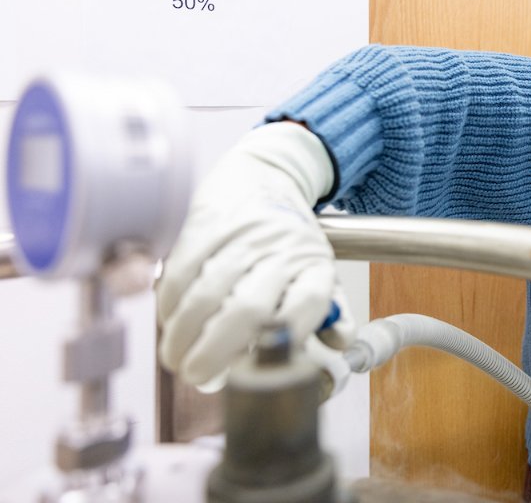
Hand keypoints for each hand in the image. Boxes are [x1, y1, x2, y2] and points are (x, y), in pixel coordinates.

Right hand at [155, 122, 354, 386]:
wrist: (264, 177)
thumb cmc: (291, 240)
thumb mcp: (321, 271)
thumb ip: (331, 313)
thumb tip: (338, 344)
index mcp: (313, 265)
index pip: (309, 304)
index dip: (287, 340)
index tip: (263, 366)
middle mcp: (279, 251)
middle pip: (249, 309)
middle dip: (218, 352)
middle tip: (200, 376)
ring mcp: (240, 239)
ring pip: (207, 296)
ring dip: (184, 337)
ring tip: (178, 360)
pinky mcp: (204, 229)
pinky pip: (179, 275)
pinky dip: (169, 308)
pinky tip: (171, 325)